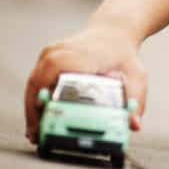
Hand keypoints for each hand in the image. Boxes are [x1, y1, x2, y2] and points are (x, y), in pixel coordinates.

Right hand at [24, 24, 146, 143]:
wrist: (115, 32)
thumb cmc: (124, 56)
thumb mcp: (136, 77)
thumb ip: (136, 100)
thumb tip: (135, 125)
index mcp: (80, 57)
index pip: (55, 82)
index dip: (48, 105)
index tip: (46, 126)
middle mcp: (60, 52)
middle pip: (38, 85)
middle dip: (35, 112)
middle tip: (37, 137)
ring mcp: (51, 52)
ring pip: (33, 82)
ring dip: (32, 107)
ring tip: (34, 132)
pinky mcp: (47, 56)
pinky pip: (36, 78)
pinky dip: (35, 97)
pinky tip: (37, 116)